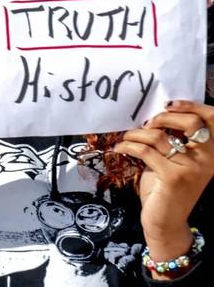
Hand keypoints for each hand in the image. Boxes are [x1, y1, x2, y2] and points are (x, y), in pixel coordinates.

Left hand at [114, 100, 213, 278]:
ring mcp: (192, 168)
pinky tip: (120, 147)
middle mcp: (208, 160)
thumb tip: (155, 116)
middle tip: (146, 124)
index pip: (212, 120)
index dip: (193, 106)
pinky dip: (128, 146)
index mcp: (212, 153)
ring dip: (137, 133)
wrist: (165, 221)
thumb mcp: (174, 161)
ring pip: (160, 136)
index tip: (168, 104)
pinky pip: (145, 151)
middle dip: (163, 117)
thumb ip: (173, 141)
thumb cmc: (166, 189)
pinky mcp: (173, 177)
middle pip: (191, 123)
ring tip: (127, 137)